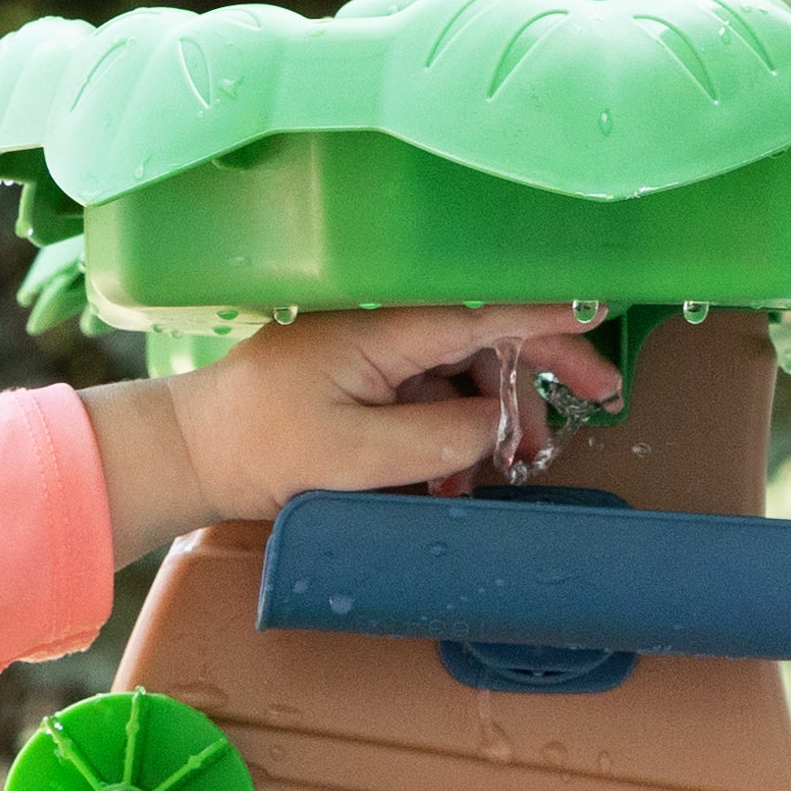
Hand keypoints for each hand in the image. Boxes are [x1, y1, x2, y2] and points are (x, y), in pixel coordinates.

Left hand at [79, 306, 623, 565]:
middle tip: (601, 399)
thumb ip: (439, 440)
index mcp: (381, 329)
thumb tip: (497, 426)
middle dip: (544, 370)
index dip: (545, 312)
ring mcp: (373, 353)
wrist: (189, 455)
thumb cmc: (260, 451)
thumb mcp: (357, 458)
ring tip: (515, 470)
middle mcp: (382, 328)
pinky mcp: (363, 380)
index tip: (600, 309)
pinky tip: (459, 481)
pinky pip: (430, 396)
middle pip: (485, 336)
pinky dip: (454, 432)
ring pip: (463, 372)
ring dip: (496, 419)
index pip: (480, 311)